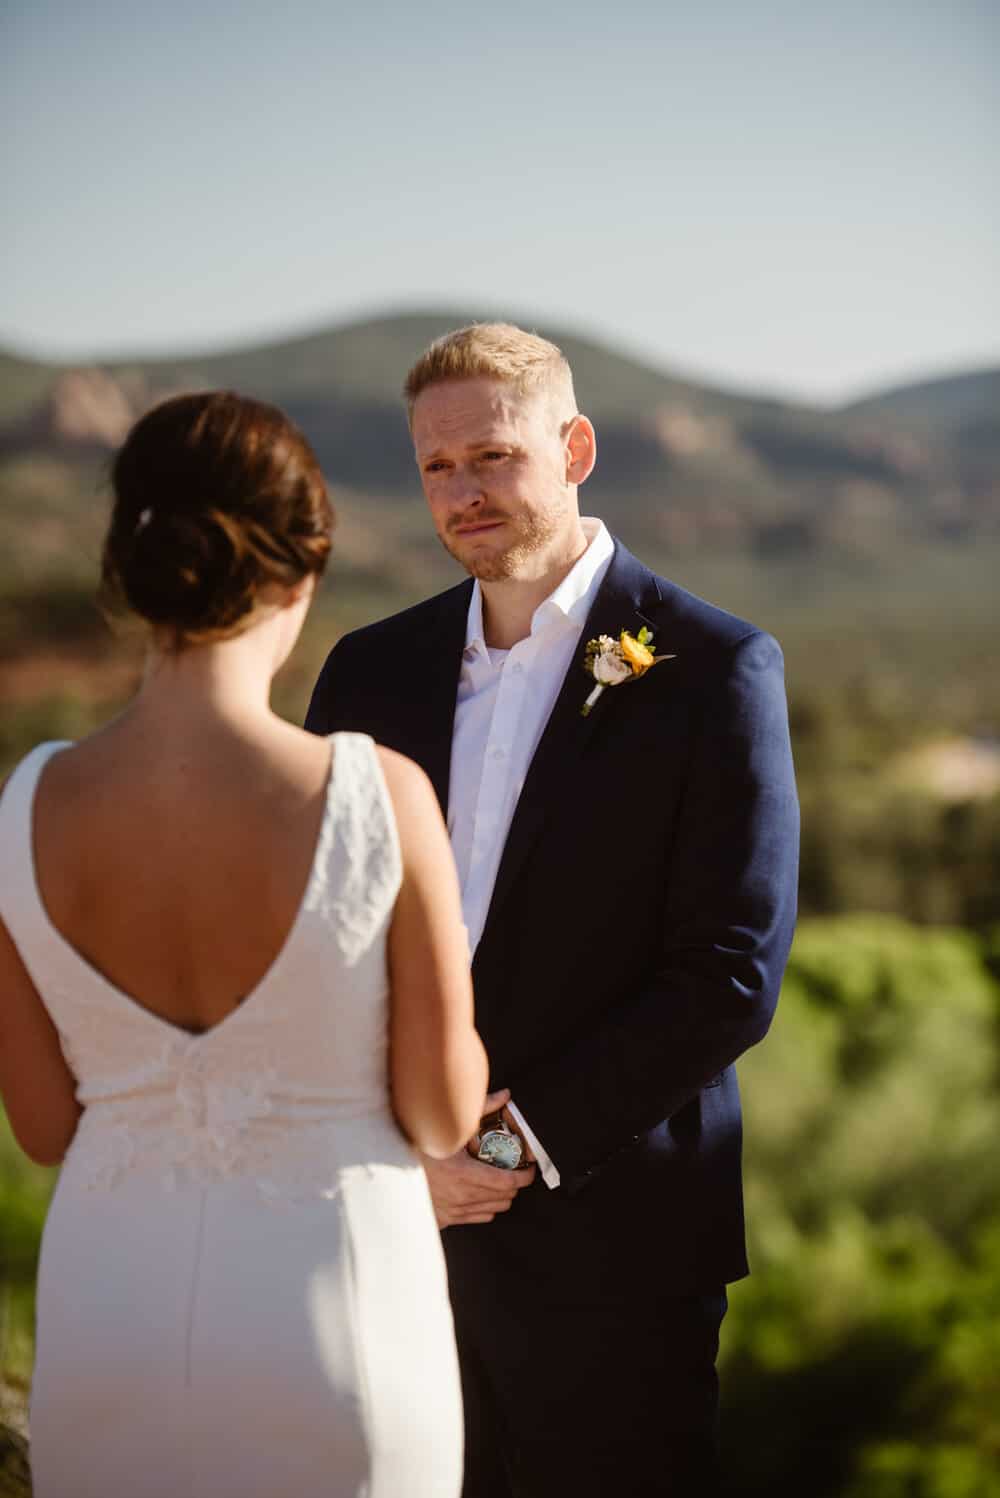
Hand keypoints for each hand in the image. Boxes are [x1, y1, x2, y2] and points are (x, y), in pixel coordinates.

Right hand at [422, 1089, 535, 1227]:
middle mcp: (460, 1197)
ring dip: (499, 1196)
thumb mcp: (450, 1125)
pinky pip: (474, 1218)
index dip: (525, 1176)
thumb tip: (505, 1095)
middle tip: (513, 1169)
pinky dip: (482, 1206)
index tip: (529, 1169)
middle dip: (514, 1184)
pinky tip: (477, 1191)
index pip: (508, 1182)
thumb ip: (481, 1108)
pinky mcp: (443, 1219)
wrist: (388, 1165)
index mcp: (464, 1174)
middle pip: (504, 1198)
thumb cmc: (418, 1143)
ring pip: (492, 1210)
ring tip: (496, 1180)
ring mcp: (451, 1211)